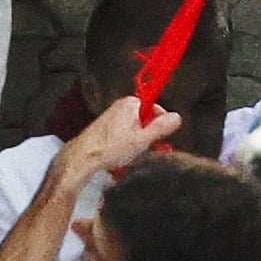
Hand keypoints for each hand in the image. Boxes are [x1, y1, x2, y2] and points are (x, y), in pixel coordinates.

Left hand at [54, 96, 181, 184]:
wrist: (83, 157)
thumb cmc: (110, 148)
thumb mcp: (142, 139)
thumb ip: (161, 127)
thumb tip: (177, 117)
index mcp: (131, 104)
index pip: (156, 107)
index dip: (160, 124)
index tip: (159, 137)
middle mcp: (121, 106)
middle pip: (147, 119)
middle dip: (149, 135)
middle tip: (145, 148)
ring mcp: (113, 116)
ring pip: (137, 128)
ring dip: (139, 142)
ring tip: (132, 154)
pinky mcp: (107, 127)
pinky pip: (126, 134)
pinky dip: (128, 144)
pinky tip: (124, 154)